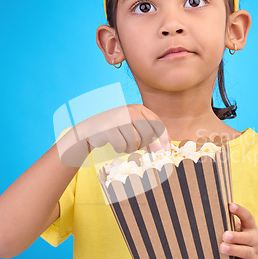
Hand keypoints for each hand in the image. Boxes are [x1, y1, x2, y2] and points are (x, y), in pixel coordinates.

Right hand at [56, 104, 170, 166]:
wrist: (90, 129)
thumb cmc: (117, 129)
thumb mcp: (134, 129)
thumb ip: (149, 137)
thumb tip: (164, 149)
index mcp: (139, 108)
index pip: (157, 124)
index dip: (164, 138)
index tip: (167, 150)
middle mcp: (130, 110)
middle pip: (148, 135)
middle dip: (143, 145)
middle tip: (135, 145)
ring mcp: (119, 118)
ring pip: (135, 142)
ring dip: (130, 148)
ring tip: (123, 143)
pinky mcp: (109, 129)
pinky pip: (122, 146)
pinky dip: (120, 149)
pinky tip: (114, 143)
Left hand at [219, 202, 257, 258]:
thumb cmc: (243, 244)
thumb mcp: (240, 233)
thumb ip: (230, 224)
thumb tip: (209, 212)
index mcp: (250, 229)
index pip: (248, 218)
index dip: (240, 211)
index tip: (230, 205)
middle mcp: (253, 241)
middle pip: (247, 237)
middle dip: (236, 236)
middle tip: (224, 235)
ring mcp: (253, 255)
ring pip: (245, 252)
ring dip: (234, 250)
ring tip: (222, 248)